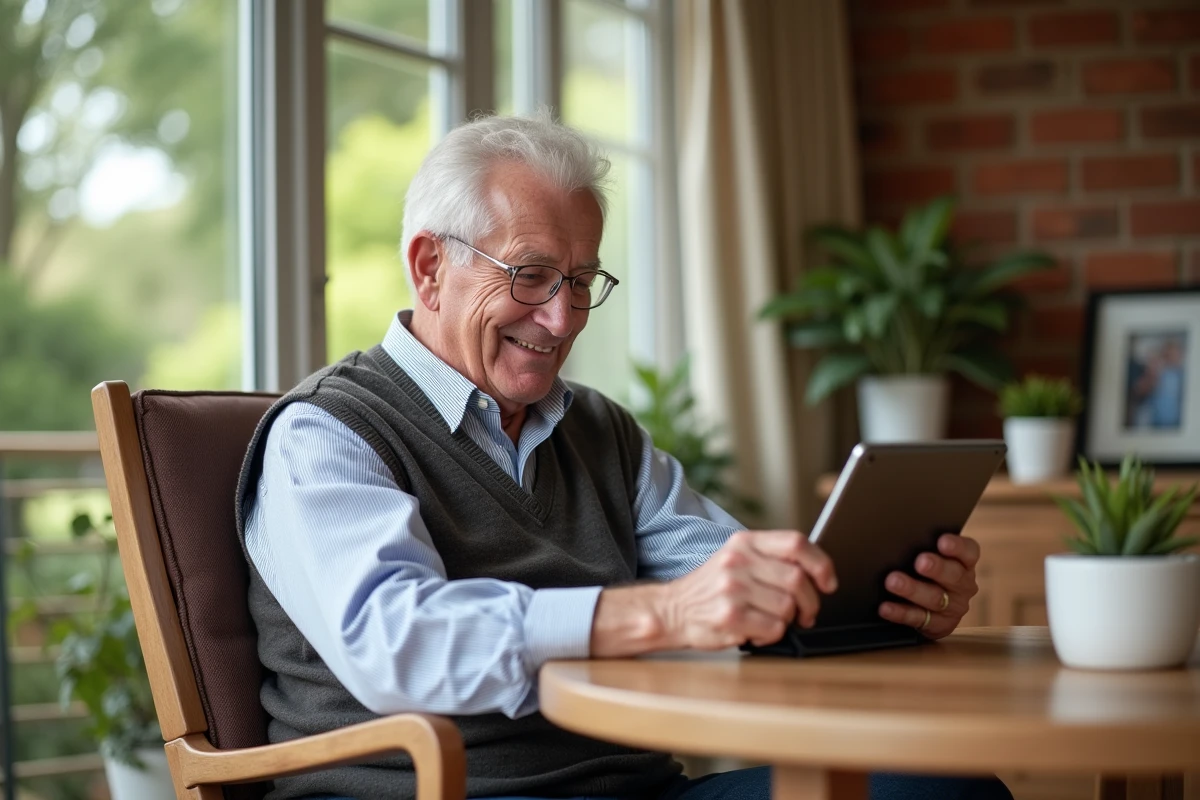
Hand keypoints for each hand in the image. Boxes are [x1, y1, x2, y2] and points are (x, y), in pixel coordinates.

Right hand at [661, 530, 837, 649]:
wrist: (671, 610)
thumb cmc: (710, 588)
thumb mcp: (735, 559)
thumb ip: (770, 558)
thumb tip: (816, 571)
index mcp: (744, 542)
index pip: (796, 543)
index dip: (821, 564)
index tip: (828, 582)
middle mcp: (738, 561)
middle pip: (797, 580)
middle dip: (810, 603)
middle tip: (805, 614)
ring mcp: (733, 589)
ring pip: (787, 607)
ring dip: (787, 622)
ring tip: (769, 621)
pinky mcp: (730, 617)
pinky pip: (773, 629)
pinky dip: (771, 636)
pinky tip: (756, 633)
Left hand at [878, 533, 979, 639]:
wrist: (930, 607)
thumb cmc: (928, 572)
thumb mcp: (932, 556)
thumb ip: (923, 546)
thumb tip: (896, 536)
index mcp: (964, 563)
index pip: (968, 552)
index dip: (957, 546)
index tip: (942, 541)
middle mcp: (963, 585)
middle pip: (953, 575)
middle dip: (937, 568)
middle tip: (920, 561)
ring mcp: (953, 607)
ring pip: (935, 598)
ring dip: (913, 590)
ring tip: (893, 581)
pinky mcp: (940, 625)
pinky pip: (919, 619)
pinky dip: (900, 612)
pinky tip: (886, 607)